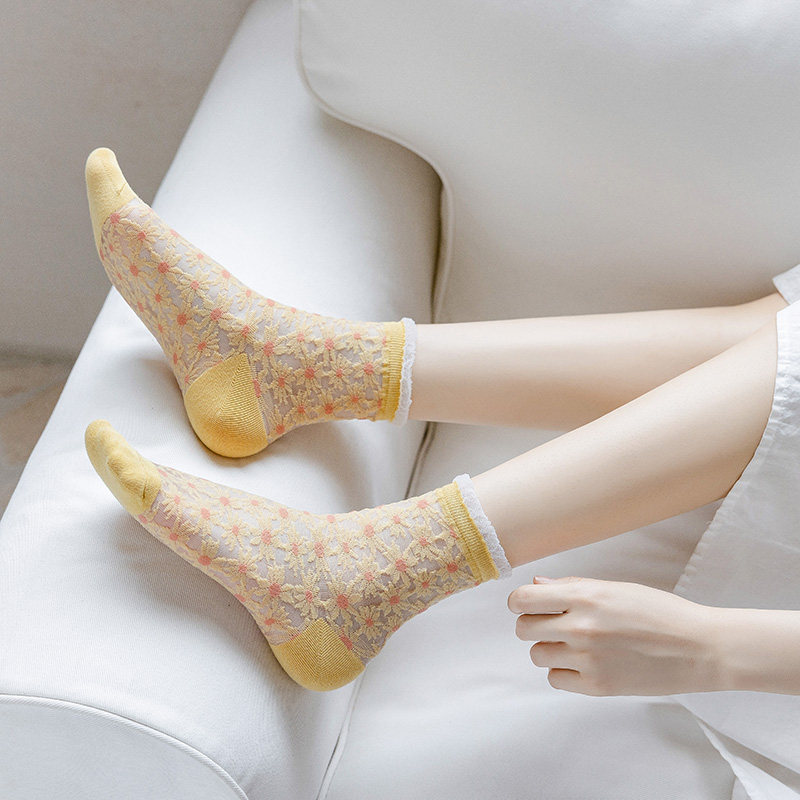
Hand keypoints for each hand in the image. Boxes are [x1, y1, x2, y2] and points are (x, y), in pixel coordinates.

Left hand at [507, 576, 721, 695]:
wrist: (700, 648)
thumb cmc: (660, 612)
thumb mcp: (616, 588)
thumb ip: (572, 586)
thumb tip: (537, 585)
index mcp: (586, 596)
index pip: (523, 600)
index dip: (519, 602)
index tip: (526, 605)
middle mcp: (582, 627)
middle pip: (524, 629)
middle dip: (533, 625)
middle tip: (553, 624)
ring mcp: (588, 659)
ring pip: (537, 655)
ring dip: (548, 648)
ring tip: (574, 644)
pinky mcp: (597, 687)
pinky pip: (556, 679)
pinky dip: (563, 672)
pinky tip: (584, 663)